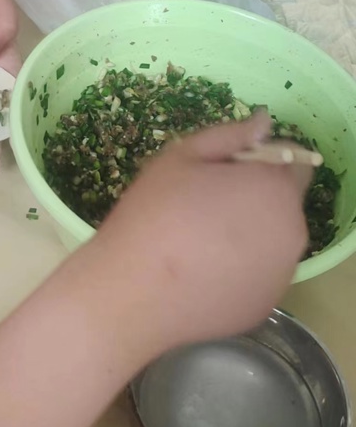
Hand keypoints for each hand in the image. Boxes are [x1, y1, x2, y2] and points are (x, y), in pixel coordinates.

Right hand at [86, 111, 311, 374]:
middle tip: (207, 204)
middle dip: (258, 196)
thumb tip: (264, 121)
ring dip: (252, 232)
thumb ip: (232, 135)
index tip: (225, 170)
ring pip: (275, 238)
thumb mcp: (182, 157)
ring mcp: (283, 273)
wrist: (132, 294)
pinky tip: (205, 271)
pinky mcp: (267, 304)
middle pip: (286, 201)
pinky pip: (262, 273)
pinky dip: (243, 268)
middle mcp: (292, 231)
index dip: (261, 158)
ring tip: (203, 241)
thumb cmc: (153, 215)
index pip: (293, 158)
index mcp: (275, 188)